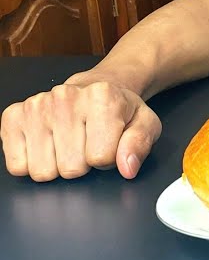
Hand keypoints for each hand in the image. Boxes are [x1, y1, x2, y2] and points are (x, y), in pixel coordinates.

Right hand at [1, 79, 161, 181]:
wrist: (95, 88)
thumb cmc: (119, 110)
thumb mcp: (144, 123)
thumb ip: (139, 145)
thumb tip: (127, 168)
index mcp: (102, 97)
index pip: (101, 158)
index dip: (108, 159)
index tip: (108, 144)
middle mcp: (65, 97)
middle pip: (71, 169)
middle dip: (83, 164)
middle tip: (87, 144)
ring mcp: (36, 106)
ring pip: (43, 171)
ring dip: (57, 165)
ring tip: (69, 143)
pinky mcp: (13, 117)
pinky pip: (18, 167)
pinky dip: (33, 163)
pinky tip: (49, 144)